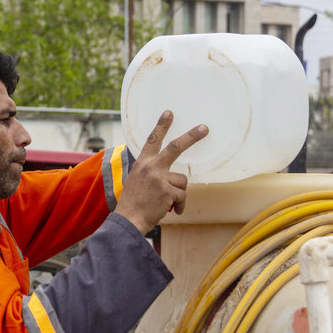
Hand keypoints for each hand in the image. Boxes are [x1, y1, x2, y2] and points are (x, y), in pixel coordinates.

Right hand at [114, 110, 208, 234]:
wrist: (128, 220)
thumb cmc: (132, 203)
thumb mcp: (135, 181)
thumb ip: (149, 172)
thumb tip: (166, 174)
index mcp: (142, 164)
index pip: (152, 140)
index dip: (161, 126)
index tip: (169, 113)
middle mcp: (150, 167)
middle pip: (175, 147)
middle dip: (191, 136)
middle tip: (204, 128)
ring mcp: (159, 178)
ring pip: (182, 181)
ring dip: (178, 193)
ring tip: (166, 202)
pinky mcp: (167, 191)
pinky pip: (182, 196)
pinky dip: (179, 205)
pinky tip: (170, 210)